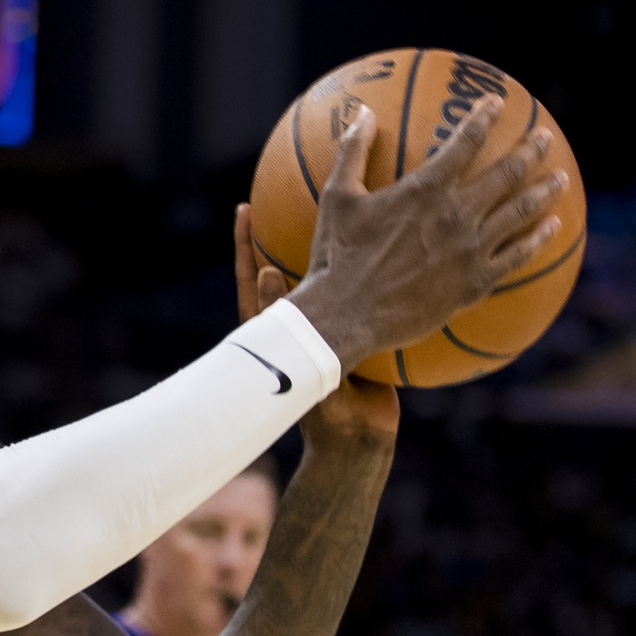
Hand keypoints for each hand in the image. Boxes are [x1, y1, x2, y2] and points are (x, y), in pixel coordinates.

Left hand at [235, 205, 398, 455]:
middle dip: (289, 232)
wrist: (358, 442)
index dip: (245, 245)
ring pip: (323, 278)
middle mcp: (298, 324)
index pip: (252, 278)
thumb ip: (288, 323)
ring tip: (346, 209)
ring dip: (331, 247)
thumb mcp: (305, 368)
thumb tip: (267, 273)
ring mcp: (325, 332)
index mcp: (276, 330)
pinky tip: (391, 256)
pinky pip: (359, 302)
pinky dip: (367, 279)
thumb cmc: (328, 415)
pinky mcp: (354, 340)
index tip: (243, 208)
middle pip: (287, 266)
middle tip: (293, 193)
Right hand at [281, 100, 565, 372]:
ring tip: (560, 178)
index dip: (483, 117)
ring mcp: (471, 250)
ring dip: (544, 191)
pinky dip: (538, 239)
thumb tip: (363, 112)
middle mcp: (456, 215)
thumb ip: (353, 151)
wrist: (347, 315)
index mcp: (425, 189)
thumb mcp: (337, 197)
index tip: (498, 102)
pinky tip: (553, 228)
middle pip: (505, 173)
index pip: (465, 142)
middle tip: (545, 136)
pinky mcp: (476, 282)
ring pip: (520, 212)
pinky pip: (517, 256)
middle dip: (529, 150)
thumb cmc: (337, 255)